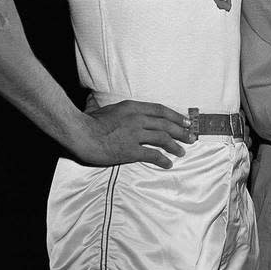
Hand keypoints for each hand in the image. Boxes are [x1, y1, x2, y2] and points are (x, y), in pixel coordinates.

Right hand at [80, 100, 194, 168]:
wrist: (79, 133)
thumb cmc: (89, 122)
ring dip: (175, 146)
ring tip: (181, 152)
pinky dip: (162, 159)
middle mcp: (137, 118)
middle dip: (181, 131)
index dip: (175, 116)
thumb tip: (112, 106)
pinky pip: (152, 154)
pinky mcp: (130, 150)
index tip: (186, 121)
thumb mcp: (106, 108)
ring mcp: (135, 134)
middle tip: (191, 138)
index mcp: (133, 107)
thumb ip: (119, 109)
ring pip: (163, 138)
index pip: (160, 110)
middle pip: (166, 124)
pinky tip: (167, 163)